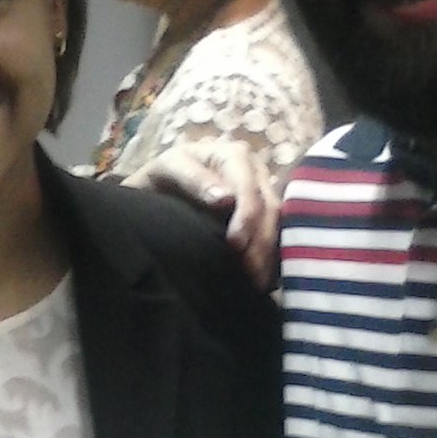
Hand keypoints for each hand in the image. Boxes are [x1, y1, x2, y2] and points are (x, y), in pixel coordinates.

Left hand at [121, 138, 279, 287]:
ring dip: (268, 253)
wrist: (159, 188)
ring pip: (276, 223)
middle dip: (261, 241)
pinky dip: (271, 256)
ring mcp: (262, 192)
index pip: (249, 187)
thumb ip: (193, 179)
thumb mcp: (169, 169)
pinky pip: (276, 234)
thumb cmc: (162, 176)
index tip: (235, 245)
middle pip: (269, 207)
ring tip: (258, 282)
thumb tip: (225, 199)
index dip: (246, 217)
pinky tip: (264, 277)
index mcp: (234, 155)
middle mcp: (255, 171)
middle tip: (251, 274)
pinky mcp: (263, 212)